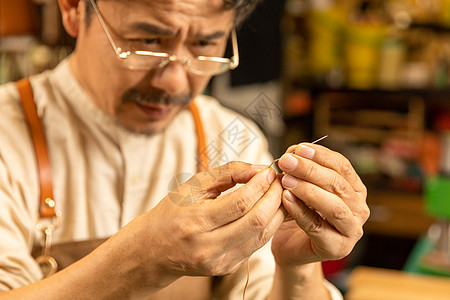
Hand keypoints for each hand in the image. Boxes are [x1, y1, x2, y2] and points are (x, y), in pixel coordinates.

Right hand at [112, 161, 285, 288]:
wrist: (153, 250)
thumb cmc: (172, 211)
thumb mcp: (192, 186)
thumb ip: (227, 173)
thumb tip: (259, 169)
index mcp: (195, 222)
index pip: (240, 203)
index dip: (260, 185)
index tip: (269, 172)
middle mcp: (207, 247)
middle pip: (256, 221)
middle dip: (275, 197)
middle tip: (280, 181)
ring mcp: (219, 261)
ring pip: (262, 236)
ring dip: (277, 212)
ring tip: (278, 194)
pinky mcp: (226, 268)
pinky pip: (256, 245)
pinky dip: (267, 225)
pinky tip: (268, 210)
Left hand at [271, 143, 368, 266]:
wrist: (291, 248)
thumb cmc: (298, 214)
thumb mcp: (301, 187)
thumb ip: (300, 171)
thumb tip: (293, 152)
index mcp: (354, 190)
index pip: (342, 166)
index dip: (320, 155)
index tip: (298, 148)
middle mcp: (359, 209)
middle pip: (338, 184)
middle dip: (310, 170)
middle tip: (287, 161)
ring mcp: (352, 231)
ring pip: (334, 207)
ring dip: (308, 190)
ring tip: (286, 180)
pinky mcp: (337, 248)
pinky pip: (317, 227)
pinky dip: (300, 211)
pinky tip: (286, 199)